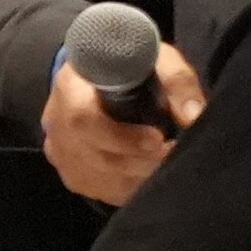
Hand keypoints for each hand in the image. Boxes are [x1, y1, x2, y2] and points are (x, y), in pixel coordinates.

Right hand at [39, 46, 205, 205]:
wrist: (97, 80)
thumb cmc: (128, 66)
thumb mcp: (154, 58)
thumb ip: (176, 80)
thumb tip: (194, 116)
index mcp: (69, 86)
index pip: (83, 119)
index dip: (123, 137)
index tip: (159, 138)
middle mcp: (56, 123)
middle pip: (97, 156)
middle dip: (141, 161)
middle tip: (172, 153)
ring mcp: (60, 153)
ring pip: (102, 179)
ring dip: (140, 176)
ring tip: (166, 163)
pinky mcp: (72, 175)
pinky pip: (104, 192)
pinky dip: (133, 187)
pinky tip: (151, 173)